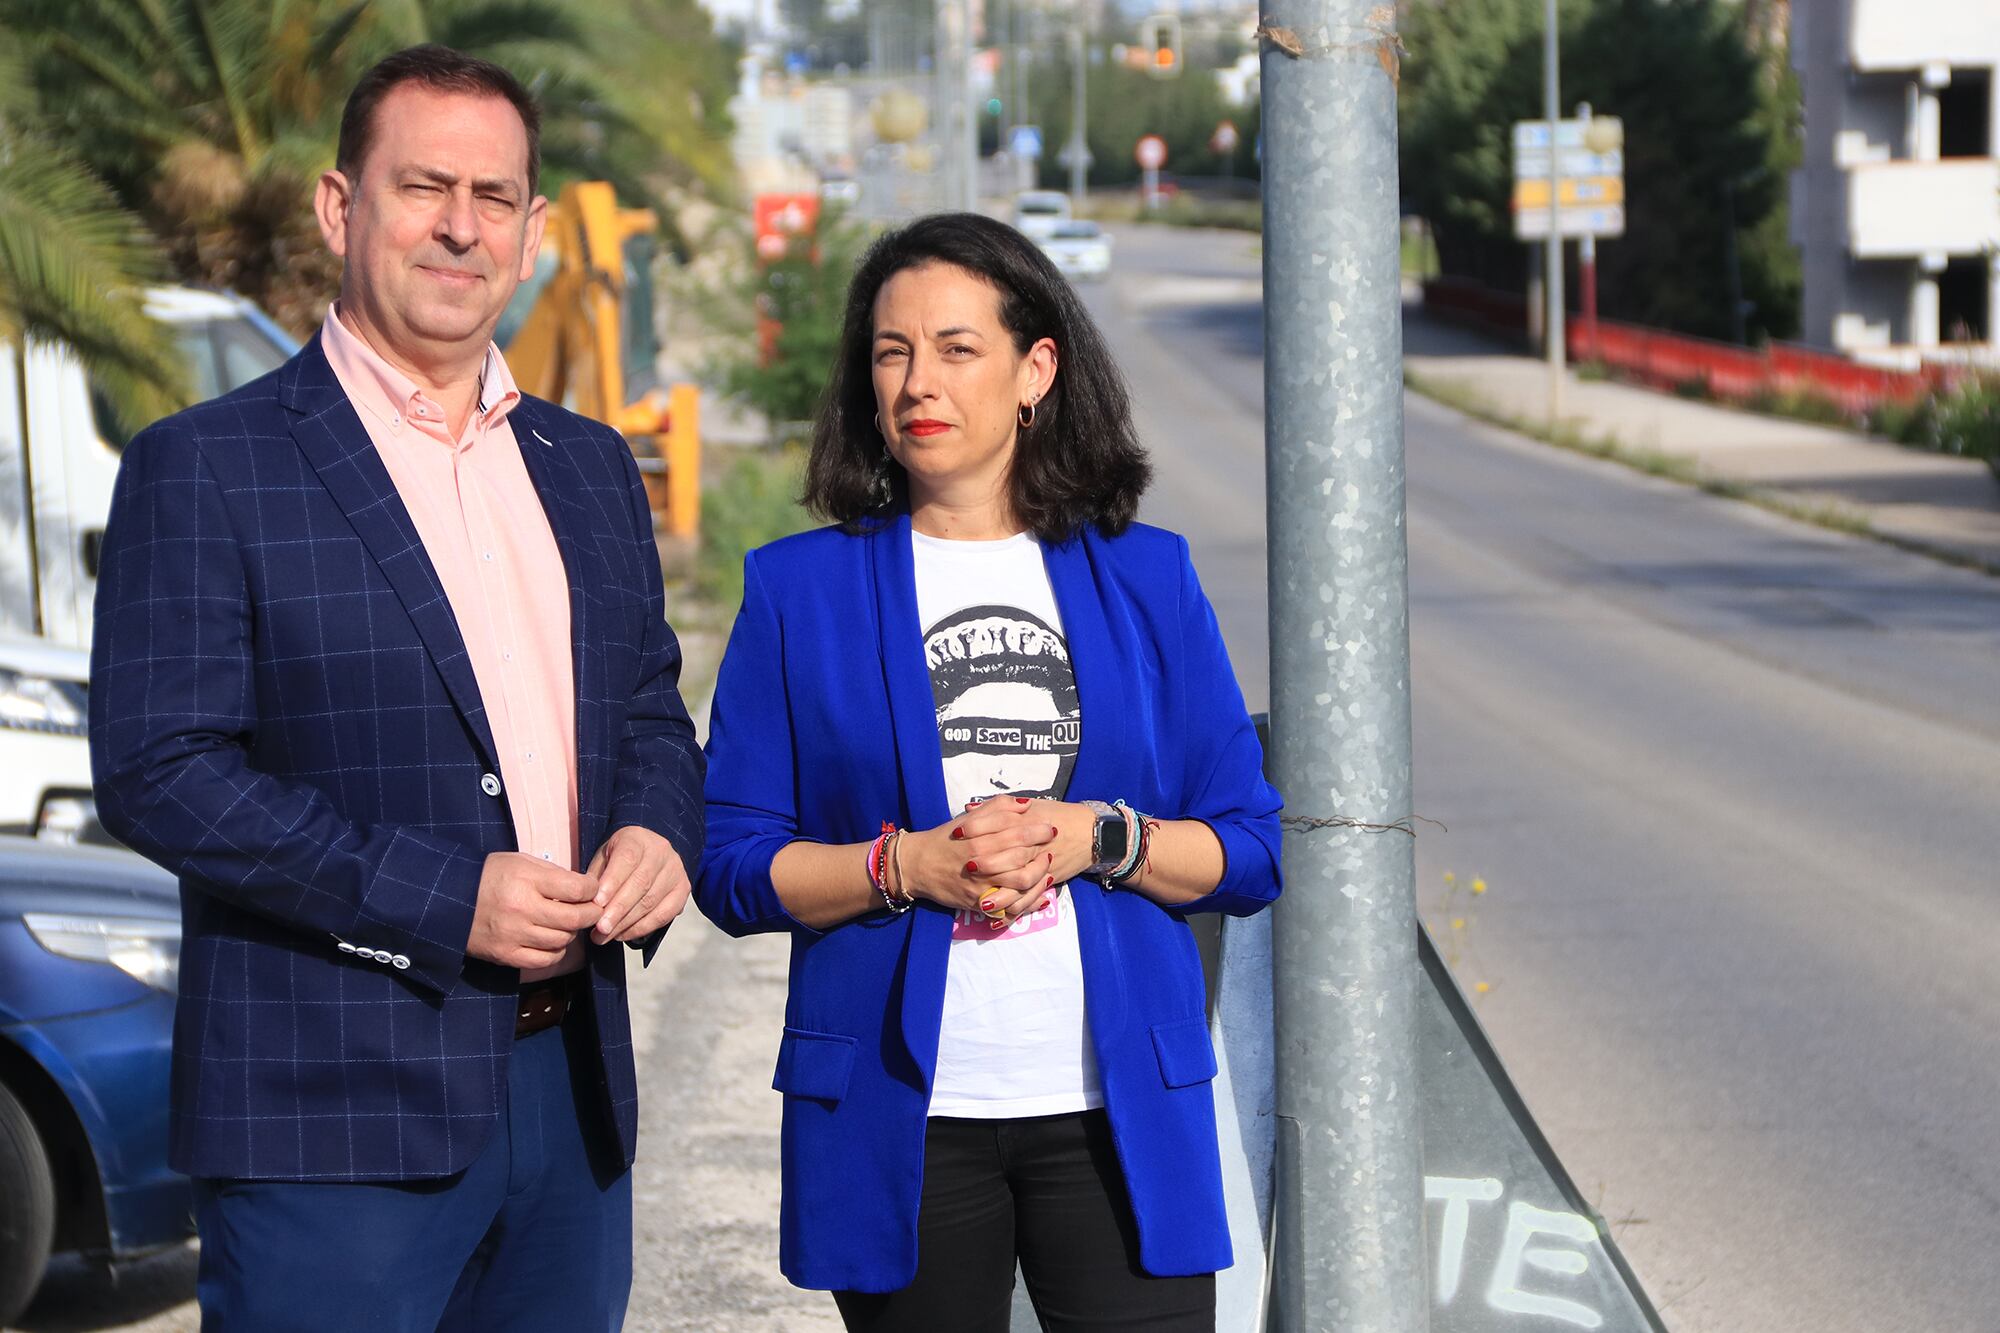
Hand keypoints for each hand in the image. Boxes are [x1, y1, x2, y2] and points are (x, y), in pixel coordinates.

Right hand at [467, 852, 602, 969]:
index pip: (577, 889)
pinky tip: (552, 941)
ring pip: (562, 940)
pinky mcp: (506, 955)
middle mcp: (521, 909)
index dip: (592, 889)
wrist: (448, 899)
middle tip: (592, 909)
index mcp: (526, 880)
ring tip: (566, 922)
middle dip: (591, 914)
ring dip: (571, 932)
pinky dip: (555, 951)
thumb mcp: (519, 862)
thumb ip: (552, 873)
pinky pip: (544, 960)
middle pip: (575, 918)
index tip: (591, 889)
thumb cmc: (487, 877)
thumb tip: (582, 888)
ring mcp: (514, 935)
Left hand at [585, 826, 690, 943]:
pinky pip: (664, 914)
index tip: (597, 904)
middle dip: (618, 910)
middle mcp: (661, 851)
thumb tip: (587, 904)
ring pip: (651, 901)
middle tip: (600, 928)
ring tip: (605, 936)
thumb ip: (596, 877)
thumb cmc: (619, 858)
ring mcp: (675, 870)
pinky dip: (642, 928)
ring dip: (626, 923)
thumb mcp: (604, 857)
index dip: (612, 883)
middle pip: (641, 883)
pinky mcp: (683, 889)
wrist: (647, 854)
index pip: (627, 859)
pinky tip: (623, 934)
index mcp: (637, 838)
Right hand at [897, 797, 1091, 923]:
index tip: (1050, 827)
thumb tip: (1026, 805)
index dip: (1038, 830)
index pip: (1017, 832)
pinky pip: (1010, 906)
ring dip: (1040, 875)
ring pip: (1021, 883)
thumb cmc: (946, 839)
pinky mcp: (979, 903)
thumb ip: (997, 808)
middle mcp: (981, 861)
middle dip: (1042, 851)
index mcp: (979, 838)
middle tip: (1052, 846)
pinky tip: (1042, 896)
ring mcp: (981, 884)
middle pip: (1022, 856)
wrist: (917, 865)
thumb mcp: (968, 818)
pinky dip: (1029, 903)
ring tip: (1047, 869)